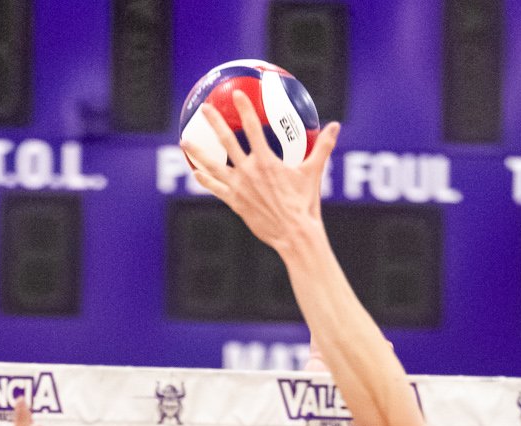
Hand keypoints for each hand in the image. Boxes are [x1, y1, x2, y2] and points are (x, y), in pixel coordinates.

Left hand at [183, 97, 338, 255]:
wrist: (294, 235)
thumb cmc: (305, 204)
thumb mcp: (314, 173)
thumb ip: (323, 147)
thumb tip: (336, 126)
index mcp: (267, 162)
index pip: (253, 128)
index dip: (245, 109)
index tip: (236, 94)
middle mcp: (249, 172)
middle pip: (227, 142)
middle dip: (215, 122)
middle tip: (205, 108)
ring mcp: (240, 188)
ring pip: (214, 166)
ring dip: (198, 151)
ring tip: (184, 139)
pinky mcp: (235, 203)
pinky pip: (217, 188)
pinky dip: (205, 179)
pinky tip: (195, 171)